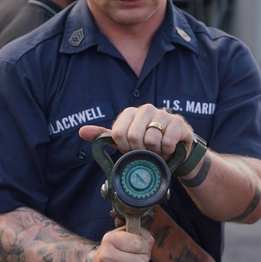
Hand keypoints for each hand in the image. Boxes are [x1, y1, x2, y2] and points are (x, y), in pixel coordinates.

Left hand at [79, 104, 195, 162]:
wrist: (173, 150)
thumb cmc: (145, 145)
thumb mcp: (124, 142)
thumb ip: (104, 136)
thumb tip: (81, 131)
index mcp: (130, 113)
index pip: (118, 133)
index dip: (124, 147)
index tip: (130, 150)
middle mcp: (146, 109)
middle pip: (134, 136)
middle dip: (139, 151)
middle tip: (145, 152)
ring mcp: (164, 114)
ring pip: (152, 139)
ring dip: (155, 151)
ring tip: (157, 149)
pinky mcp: (179, 123)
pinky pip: (168, 141)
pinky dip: (167, 150)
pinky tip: (169, 148)